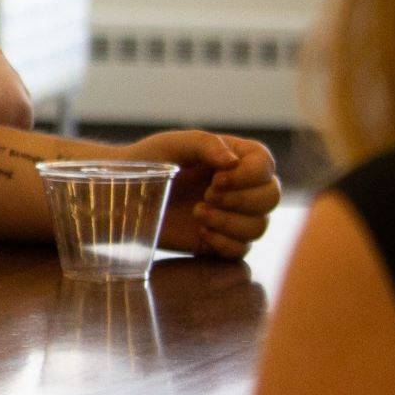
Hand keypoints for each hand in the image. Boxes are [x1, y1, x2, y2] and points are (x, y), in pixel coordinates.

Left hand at [119, 130, 280, 258]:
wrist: (123, 195)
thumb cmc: (148, 161)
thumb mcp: (173, 144)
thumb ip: (204, 144)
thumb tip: (233, 162)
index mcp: (235, 158)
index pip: (265, 166)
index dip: (248, 176)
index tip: (216, 179)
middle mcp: (241, 187)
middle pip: (271, 197)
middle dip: (241, 200)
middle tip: (206, 197)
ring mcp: (232, 216)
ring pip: (260, 226)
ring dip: (230, 223)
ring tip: (198, 213)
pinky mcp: (219, 242)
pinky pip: (241, 250)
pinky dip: (225, 243)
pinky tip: (202, 232)